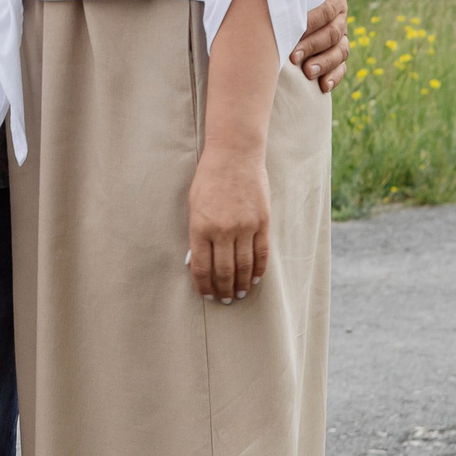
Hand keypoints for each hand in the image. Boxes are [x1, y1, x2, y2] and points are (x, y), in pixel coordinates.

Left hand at [187, 149, 269, 303]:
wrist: (234, 155)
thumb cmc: (209, 178)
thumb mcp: (194, 204)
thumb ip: (197, 233)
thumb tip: (198, 261)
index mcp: (200, 227)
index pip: (201, 268)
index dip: (204, 286)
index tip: (206, 295)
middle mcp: (222, 231)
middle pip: (223, 271)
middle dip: (223, 290)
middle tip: (225, 300)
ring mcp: (244, 227)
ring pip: (244, 266)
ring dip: (241, 284)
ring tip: (239, 294)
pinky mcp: (262, 223)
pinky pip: (261, 253)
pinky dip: (259, 270)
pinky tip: (255, 279)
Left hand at [289, 0, 349, 92]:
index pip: (328, 8)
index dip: (312, 21)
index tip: (292, 32)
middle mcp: (340, 15)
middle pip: (333, 32)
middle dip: (313, 46)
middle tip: (292, 57)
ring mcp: (341, 34)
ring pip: (341, 51)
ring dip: (325, 63)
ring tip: (307, 72)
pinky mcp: (337, 52)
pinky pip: (342, 66)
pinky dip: (335, 77)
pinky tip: (323, 86)